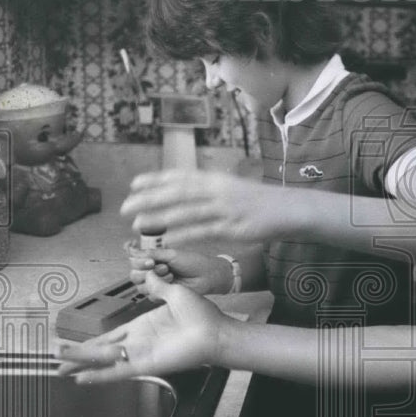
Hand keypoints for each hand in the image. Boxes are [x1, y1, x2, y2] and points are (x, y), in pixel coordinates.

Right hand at [56, 272, 225, 383]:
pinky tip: (83, 378)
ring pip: (105, 361)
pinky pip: (119, 371)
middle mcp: (139, 342)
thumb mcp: (176, 294)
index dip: (91, 340)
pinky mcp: (146, 364)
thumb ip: (158, 286)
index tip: (72, 342)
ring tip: (61, 368)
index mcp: (144, 326)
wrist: (216, 330)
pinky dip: (100, 375)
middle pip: (101, 351)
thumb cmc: (202, 315)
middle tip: (57, 360)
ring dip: (83, 364)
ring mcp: (141, 354)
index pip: (110, 334)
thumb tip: (149, 273)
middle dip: (79, 356)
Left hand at [120, 169, 299, 245]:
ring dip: (160, 218)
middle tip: (125, 206)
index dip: (156, 179)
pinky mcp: (234, 227)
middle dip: (149, 198)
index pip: (180, 176)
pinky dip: (183, 234)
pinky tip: (167, 240)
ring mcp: (226, 208)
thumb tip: (189, 193)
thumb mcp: (234, 189)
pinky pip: (203, 231)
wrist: (290, 209)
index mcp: (218, 179)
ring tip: (137, 223)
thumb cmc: (261, 202)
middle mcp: (219, 190)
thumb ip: (212, 191)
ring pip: (186, 212)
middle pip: (177, 192)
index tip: (134, 183)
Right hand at [126, 245, 231, 294]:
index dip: (137, 260)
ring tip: (171, 273)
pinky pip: (150, 295)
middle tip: (163, 265)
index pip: (133, 260)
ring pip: (140, 286)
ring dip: (156, 278)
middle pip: (133, 274)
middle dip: (147, 270)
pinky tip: (173, 283)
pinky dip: (161, 288)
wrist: (208, 276)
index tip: (148, 258)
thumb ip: (151, 253)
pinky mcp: (162, 295)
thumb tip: (132, 249)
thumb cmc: (194, 262)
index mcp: (153, 259)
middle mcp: (152, 272)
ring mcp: (156, 284)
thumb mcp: (172, 254)